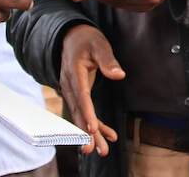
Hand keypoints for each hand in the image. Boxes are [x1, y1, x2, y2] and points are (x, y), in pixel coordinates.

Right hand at [59, 24, 124, 156]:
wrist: (71, 37)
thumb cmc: (86, 40)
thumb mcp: (99, 44)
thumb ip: (108, 60)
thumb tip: (119, 75)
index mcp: (74, 72)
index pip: (80, 95)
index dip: (86, 112)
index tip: (90, 128)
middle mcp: (69, 85)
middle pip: (78, 111)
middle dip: (85, 131)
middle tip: (91, 149)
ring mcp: (71, 91)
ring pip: (80, 115)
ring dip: (90, 134)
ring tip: (102, 150)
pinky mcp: (76, 94)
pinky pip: (85, 111)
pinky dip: (96, 124)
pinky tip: (109, 135)